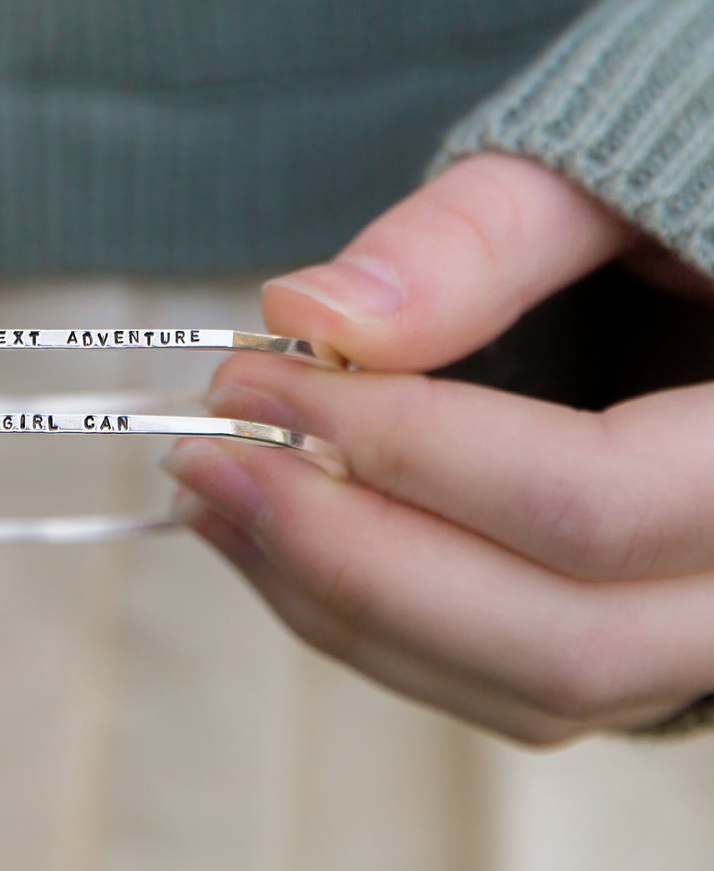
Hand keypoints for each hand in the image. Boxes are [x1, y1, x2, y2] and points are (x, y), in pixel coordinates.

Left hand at [166, 154, 713, 743]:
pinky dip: (378, 629)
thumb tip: (308, 313)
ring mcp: (710, 629)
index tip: (257, 384)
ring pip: (531, 687)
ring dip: (340, 604)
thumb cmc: (679, 187)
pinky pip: (515, 687)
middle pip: (560, 639)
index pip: (588, 503)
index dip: (401, 452)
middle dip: (349, 554)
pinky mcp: (642, 643)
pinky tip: (272, 541)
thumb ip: (478, 237)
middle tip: (207, 458)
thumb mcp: (599, 182)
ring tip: (213, 498)